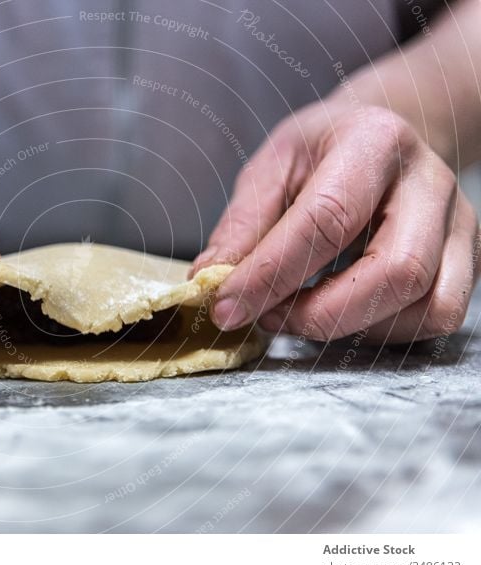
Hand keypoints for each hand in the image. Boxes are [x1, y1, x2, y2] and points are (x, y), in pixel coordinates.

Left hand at [193, 101, 479, 342]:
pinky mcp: (467, 258)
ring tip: (295, 314)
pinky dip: (383, 332)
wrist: (387, 133)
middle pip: (395, 271)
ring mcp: (458, 223)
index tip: (225, 307)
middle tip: (265, 317)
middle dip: (318, 313)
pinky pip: (438, 316)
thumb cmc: (324, 150)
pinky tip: (340, 313)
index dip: (270, 274)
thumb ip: (243, 223)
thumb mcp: (272, 166)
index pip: (325, 220)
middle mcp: (429, 183)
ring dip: (350, 327)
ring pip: (425, 304)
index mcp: (373, 143)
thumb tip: (208, 280)